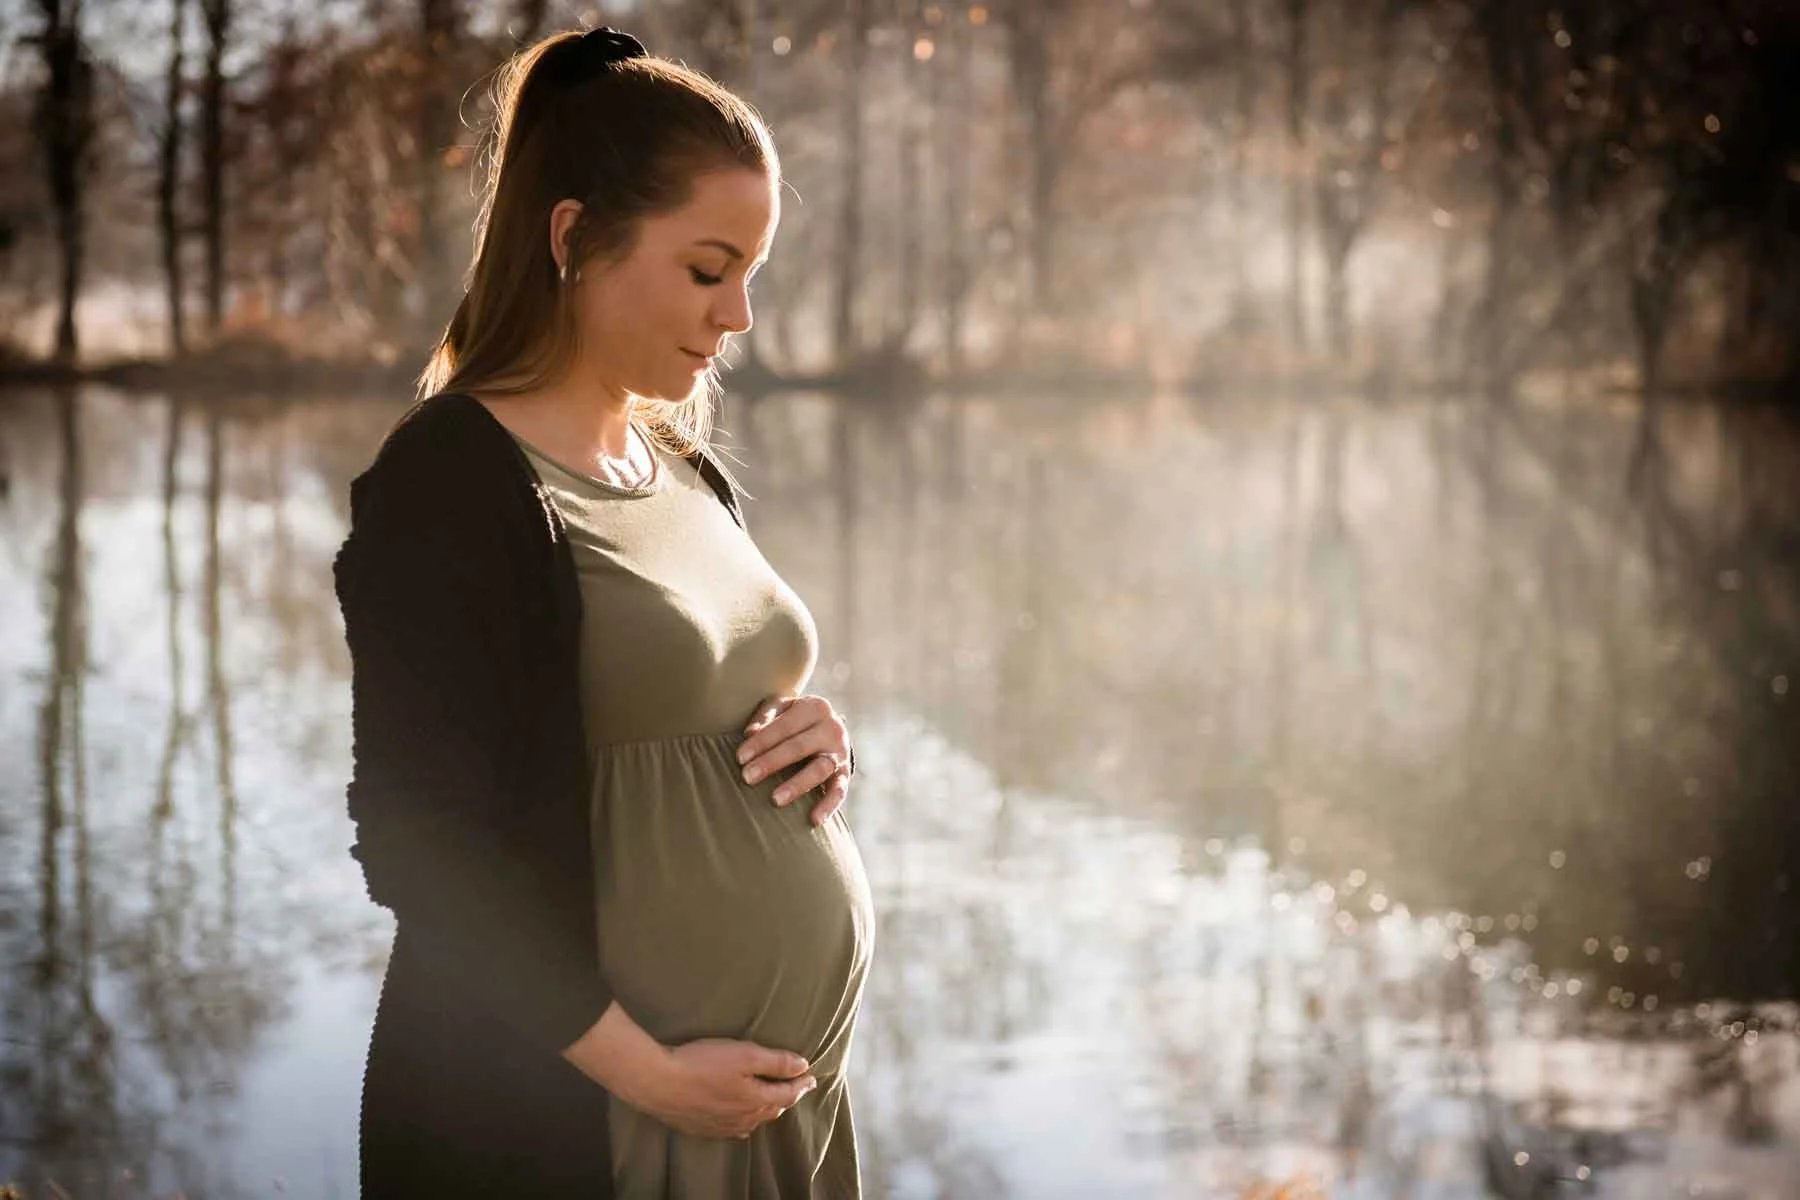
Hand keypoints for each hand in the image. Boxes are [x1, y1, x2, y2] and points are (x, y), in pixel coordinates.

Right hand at [563, 1004, 815, 1139]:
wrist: (658, 1083)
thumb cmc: (702, 1063)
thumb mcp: (745, 1054)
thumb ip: (776, 1062)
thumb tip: (803, 1066)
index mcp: (756, 1101)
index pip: (787, 1094)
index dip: (801, 1084)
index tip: (811, 1077)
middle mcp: (743, 1118)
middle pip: (772, 1110)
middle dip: (785, 1097)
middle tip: (794, 1087)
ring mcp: (722, 1126)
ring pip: (752, 1121)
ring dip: (765, 1110)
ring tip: (771, 1101)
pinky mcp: (703, 1128)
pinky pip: (732, 1128)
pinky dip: (743, 1122)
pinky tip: (740, 1121)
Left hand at [737, 694, 852, 825]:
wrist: (826, 727)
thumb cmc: (793, 718)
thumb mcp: (781, 708)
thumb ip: (766, 716)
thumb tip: (750, 733)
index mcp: (816, 707)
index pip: (785, 725)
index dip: (762, 741)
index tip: (740, 757)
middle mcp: (832, 728)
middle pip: (799, 747)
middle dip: (772, 762)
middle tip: (747, 777)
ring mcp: (840, 753)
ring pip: (819, 770)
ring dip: (797, 785)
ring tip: (775, 799)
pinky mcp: (845, 774)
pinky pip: (839, 792)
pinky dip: (828, 806)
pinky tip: (814, 821)